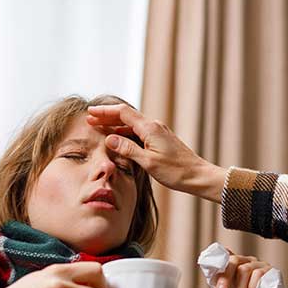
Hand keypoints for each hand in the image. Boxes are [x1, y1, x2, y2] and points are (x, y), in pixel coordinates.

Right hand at [85, 104, 227, 201]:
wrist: (197, 175)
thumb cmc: (175, 171)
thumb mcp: (148, 162)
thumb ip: (128, 149)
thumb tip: (110, 139)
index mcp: (150, 128)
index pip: (122, 113)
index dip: (105, 112)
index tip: (90, 112)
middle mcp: (154, 126)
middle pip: (126, 116)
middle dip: (107, 116)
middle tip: (90, 119)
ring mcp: (158, 132)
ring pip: (132, 124)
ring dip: (115, 125)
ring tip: (99, 128)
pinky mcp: (160, 140)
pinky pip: (139, 132)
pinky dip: (126, 133)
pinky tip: (118, 138)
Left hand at [214, 251, 271, 287]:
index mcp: (237, 264)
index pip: (225, 256)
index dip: (218, 264)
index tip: (214, 275)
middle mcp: (248, 261)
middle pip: (234, 260)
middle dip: (225, 278)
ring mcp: (260, 264)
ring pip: (244, 269)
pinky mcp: (270, 270)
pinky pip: (258, 274)